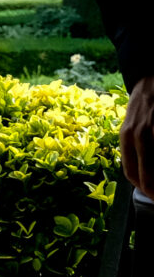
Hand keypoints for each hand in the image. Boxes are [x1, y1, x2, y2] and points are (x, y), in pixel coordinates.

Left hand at [125, 79, 153, 197]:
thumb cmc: (143, 107)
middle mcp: (138, 135)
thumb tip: (139, 174)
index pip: (130, 172)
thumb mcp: (132, 125)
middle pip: (147, 175)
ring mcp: (152, 130)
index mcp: (126, 137)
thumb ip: (133, 147)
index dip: (142, 188)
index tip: (151, 196)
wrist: (149, 80)